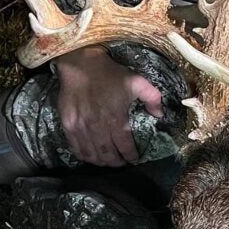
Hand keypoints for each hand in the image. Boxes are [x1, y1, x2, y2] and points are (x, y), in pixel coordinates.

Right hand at [53, 46, 163, 166]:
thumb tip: (159, 115)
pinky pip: (76, 148)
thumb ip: (153, 98)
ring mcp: (81, 127)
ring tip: (109, 162)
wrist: (81, 64)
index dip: (131, 156)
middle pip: (108, 154)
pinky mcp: (68, 125)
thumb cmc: (110, 74)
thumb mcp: (137, 81)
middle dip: (117, 162)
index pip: (125, 146)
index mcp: (115, 118)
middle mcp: (97, 126)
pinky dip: (85, 156)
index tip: (135, 159)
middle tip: (122, 163)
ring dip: (102, 162)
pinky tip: (91, 156)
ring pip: (92, 154)